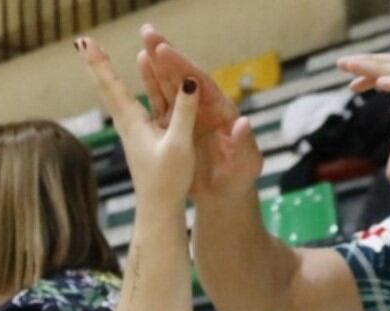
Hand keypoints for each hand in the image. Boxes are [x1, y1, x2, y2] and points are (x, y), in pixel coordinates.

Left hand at [78, 36, 197, 210]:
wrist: (159, 210)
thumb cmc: (168, 181)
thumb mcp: (179, 145)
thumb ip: (183, 112)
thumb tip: (188, 80)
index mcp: (133, 123)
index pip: (112, 85)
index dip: (99, 62)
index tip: (85, 42)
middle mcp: (127, 125)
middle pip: (108, 87)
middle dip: (97, 63)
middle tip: (83, 43)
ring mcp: (131, 133)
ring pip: (115, 97)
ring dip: (106, 75)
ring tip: (97, 57)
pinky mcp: (139, 141)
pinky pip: (127, 107)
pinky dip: (119, 91)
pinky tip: (118, 92)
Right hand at [137, 25, 260, 200]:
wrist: (225, 197)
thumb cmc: (240, 181)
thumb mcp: (247, 165)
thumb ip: (245, 144)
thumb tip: (242, 123)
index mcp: (221, 113)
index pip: (202, 85)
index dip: (183, 67)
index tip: (165, 51)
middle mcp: (205, 109)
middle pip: (184, 77)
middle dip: (167, 56)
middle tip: (148, 33)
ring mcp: (189, 116)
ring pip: (171, 86)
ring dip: (157, 66)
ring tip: (142, 46)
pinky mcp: (176, 127)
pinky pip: (162, 103)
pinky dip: (152, 86)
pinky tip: (142, 68)